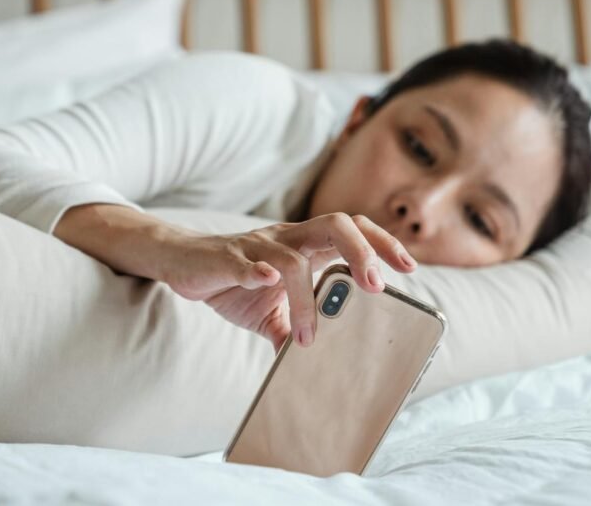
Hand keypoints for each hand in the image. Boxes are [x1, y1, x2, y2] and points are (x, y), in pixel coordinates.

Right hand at [156, 213, 416, 350]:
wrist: (180, 263)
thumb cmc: (231, 281)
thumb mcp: (268, 312)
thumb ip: (293, 328)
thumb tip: (312, 366)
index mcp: (304, 245)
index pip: (353, 231)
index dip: (382, 244)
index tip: (409, 269)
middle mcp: (287, 238)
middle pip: (336, 224)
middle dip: (362, 251)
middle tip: (376, 287)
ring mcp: (256, 245)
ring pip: (292, 257)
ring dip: (307, 296)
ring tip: (312, 333)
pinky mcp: (225, 258)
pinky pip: (245, 261)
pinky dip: (257, 272)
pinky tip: (265, 283)